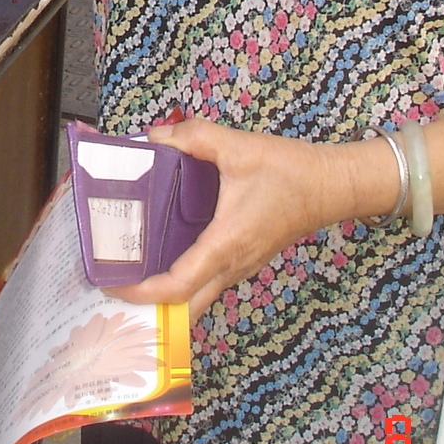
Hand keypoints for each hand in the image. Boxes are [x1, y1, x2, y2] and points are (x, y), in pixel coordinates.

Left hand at [103, 118, 392, 317]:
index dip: (142, 293)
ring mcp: (241, 266)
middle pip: (185, 307)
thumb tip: (156, 136)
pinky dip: (183, 284)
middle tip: (113, 288)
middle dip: (147, 306)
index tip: (112, 286)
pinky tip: (162, 259)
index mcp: (225, 243)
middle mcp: (232, 264)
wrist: (331, 185)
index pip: (178, 286)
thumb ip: (194, 137)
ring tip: (129, 276)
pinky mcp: (245, 259)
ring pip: (198, 298)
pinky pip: (209, 283)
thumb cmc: (289, 171)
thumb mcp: (238, 147)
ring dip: (165, 297)